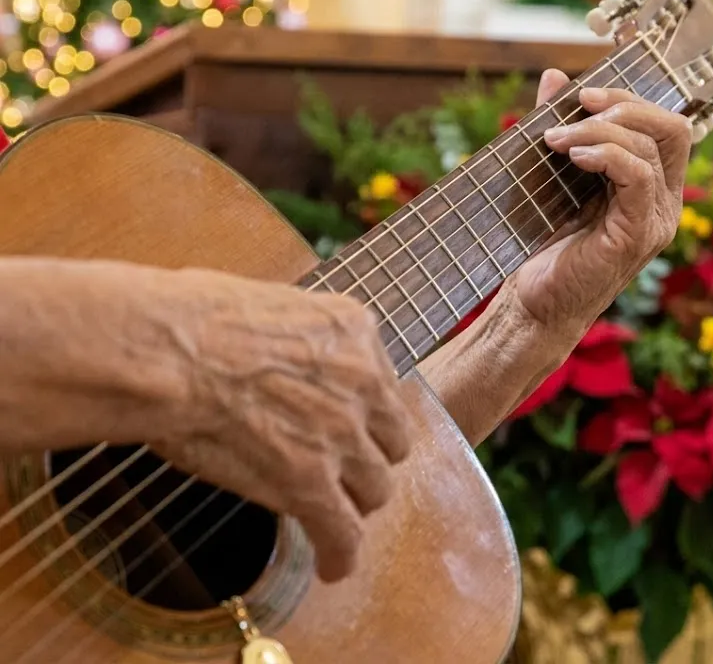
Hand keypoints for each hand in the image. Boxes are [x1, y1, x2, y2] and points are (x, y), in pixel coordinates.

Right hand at [153, 274, 411, 583]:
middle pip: (389, 437)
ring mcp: (342, 434)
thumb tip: (279, 353)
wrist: (168, 352)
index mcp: (352, 329)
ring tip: (332, 513)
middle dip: (367, 453)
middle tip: (340, 466)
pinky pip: (342, 533)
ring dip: (354, 500)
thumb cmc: (192, 316)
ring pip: (374, 486)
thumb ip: (296, 334)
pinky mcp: (312, 484)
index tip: (345, 420)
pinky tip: (330, 565)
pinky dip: (339, 553)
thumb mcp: (269, 302)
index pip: (380, 382)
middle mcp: (362, 380)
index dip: (361, 408)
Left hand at [509, 70, 691, 347]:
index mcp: (653, 185)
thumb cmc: (544, 242)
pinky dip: (607, 155)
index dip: (630, 99)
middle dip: (624, 105)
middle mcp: (664, 201)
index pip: (665, 125)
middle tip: (577, 107)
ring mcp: (655, 219)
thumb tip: (555, 76)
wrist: (533, 303)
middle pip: (672, 127)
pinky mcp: (637, 235)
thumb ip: (561, 126)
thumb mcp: (552, 174)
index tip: (582, 94)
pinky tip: (574, 156)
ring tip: (555, 140)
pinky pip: (637, 176)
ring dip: (599, 131)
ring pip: (652, 147)